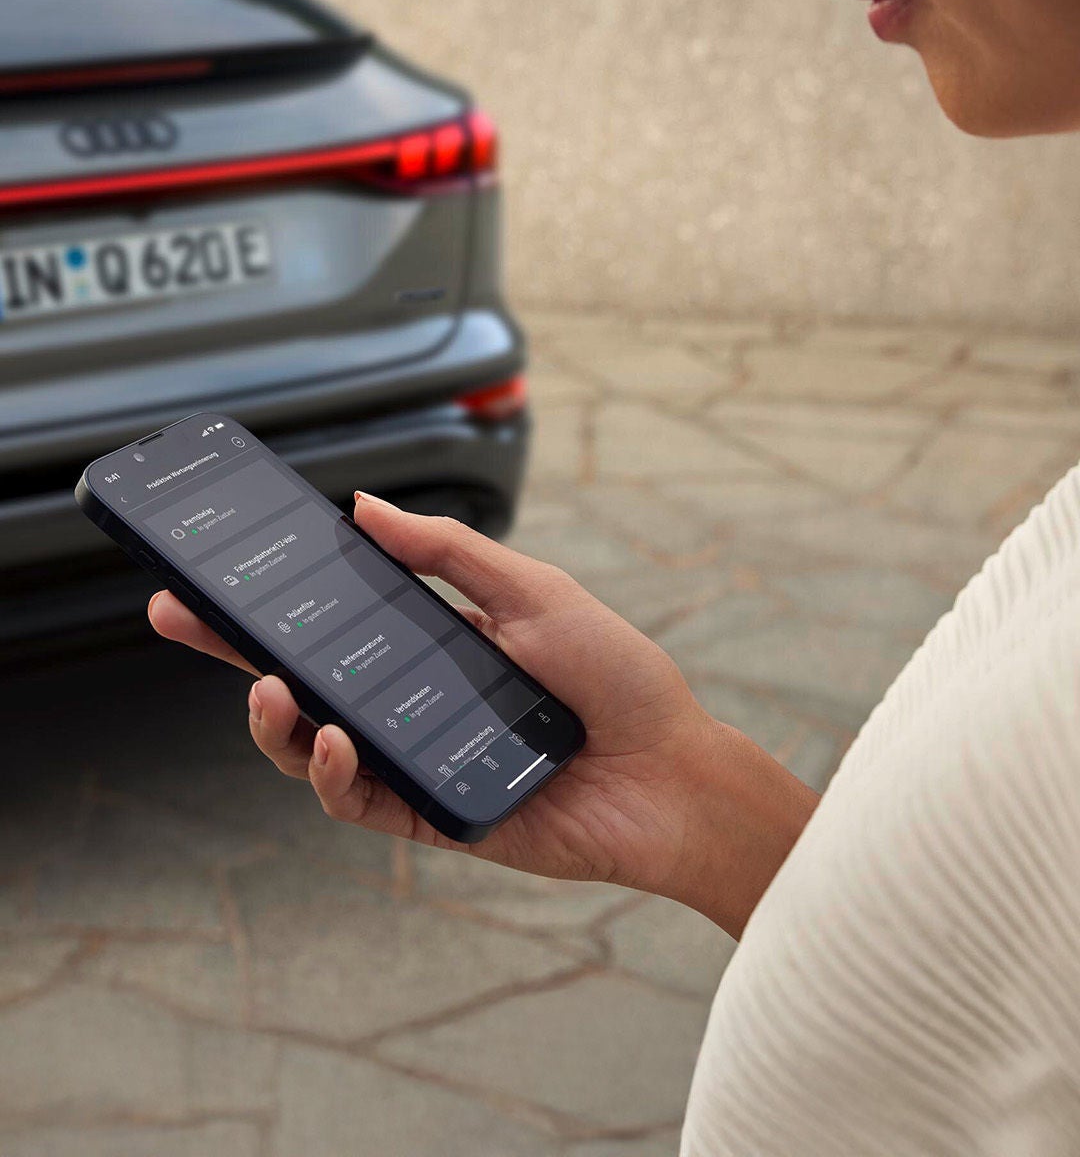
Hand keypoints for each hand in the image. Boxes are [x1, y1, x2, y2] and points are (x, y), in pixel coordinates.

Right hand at [148, 492, 816, 935]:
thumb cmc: (616, 676)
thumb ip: (448, 554)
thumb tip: (362, 506)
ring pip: (309, 745)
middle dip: (231, 646)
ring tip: (268, 689)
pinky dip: (333, 775)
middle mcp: (409, 700)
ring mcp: (413, 760)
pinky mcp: (427, 818)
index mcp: (429, 641)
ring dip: (271, 720)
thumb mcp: (532, 592)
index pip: (334, 614)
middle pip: (300, 675)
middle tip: (175, 613)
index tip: (215, 559)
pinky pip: (357, 804)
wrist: (673, 774)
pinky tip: (334, 745)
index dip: (273, 592)